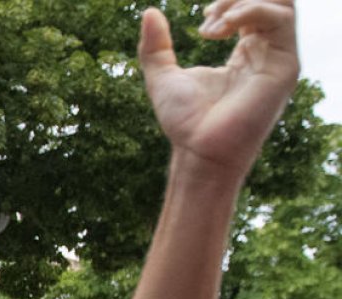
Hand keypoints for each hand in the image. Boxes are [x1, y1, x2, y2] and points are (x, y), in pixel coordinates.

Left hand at [138, 1, 297, 176]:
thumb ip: (155, 46)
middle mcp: (267, 51)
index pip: (254, 6)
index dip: (229, 2)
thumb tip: (149, 13)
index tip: (203, 20)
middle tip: (209, 17)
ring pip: (282, 3)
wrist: (198, 150)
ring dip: (243, 2)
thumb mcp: (162, 76)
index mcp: (247, 50)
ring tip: (212, 27)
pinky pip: (281, 20)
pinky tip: (220, 30)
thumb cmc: (185, 121)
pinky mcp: (285, 66)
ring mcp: (278, 57)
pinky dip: (249, 12)